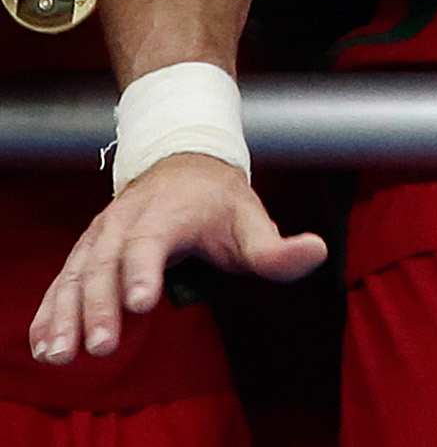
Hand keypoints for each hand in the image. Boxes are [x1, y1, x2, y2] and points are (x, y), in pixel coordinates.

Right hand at [29, 155, 323, 366]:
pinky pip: (60, 283)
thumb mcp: (252, 219)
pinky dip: (48, 313)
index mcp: (168, 214)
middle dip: (100, 307)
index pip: (151, 243)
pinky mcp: (85, 252)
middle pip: (106, 265)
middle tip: (101, 345)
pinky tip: (44, 344)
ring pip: (75, 276)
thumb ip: (277, 246)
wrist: (182, 161)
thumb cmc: (219, 200)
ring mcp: (100, 237)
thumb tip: (316, 251)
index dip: (143, 272)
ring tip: (61, 353)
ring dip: (65, 315)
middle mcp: (126, 224)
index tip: (142, 302)